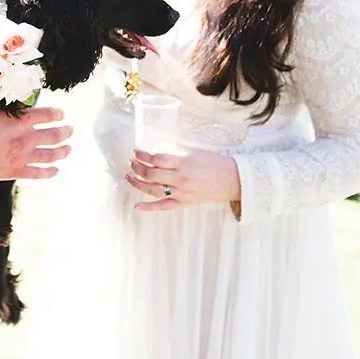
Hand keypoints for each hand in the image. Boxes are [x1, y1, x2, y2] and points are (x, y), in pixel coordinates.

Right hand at [0, 107, 72, 179]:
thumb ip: (12, 107)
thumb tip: (24, 102)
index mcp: (22, 120)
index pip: (49, 115)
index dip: (58, 114)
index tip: (61, 115)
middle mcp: (26, 138)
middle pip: (56, 135)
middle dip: (66, 132)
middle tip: (70, 130)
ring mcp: (23, 156)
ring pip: (52, 155)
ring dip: (63, 151)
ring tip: (68, 149)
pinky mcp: (16, 171)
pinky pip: (38, 173)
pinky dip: (50, 172)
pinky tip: (56, 170)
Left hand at [126, 148, 241, 211]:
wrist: (230, 179)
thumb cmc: (213, 163)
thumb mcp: (194, 153)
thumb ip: (175, 155)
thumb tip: (155, 155)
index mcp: (183, 163)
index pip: (156, 159)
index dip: (143, 155)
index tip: (136, 151)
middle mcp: (180, 178)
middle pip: (151, 174)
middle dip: (137, 167)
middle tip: (131, 162)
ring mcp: (181, 192)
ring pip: (152, 190)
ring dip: (137, 183)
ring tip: (128, 177)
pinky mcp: (183, 202)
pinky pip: (162, 206)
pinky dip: (148, 207)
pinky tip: (136, 205)